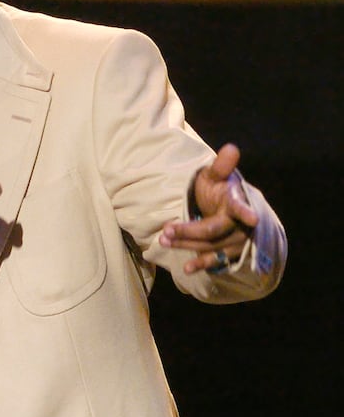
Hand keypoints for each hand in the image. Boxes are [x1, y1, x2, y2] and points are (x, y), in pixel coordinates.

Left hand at [159, 143, 258, 273]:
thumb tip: (231, 147)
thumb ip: (221, 166)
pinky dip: (202, 264)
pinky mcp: (231, 253)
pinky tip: (186, 269)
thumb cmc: (220, 189)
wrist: (228, 207)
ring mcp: (237, 240)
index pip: (241, 207)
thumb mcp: (217, 176)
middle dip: (188, 231)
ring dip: (187, 245)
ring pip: (211, 246)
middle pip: (213, 230)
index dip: (245, 212)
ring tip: (163, 240)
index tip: (252, 218)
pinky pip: (217, 261)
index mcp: (238, 202)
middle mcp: (241, 225)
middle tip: (165, 231)